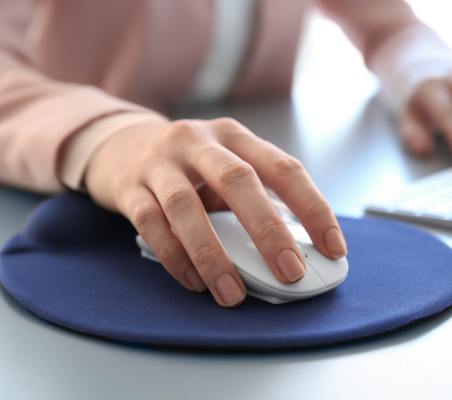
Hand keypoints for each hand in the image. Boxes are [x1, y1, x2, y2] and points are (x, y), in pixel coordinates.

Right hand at [84, 118, 347, 306]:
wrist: (118, 146)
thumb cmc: (187, 165)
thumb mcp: (223, 168)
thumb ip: (254, 198)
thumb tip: (292, 248)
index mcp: (234, 136)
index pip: (283, 168)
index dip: (312, 208)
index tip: (333, 247)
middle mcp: (198, 142)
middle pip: (239, 181)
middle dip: (268, 230)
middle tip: (290, 272)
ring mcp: (160, 162)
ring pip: (186, 207)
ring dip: (213, 254)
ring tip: (233, 292)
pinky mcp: (129, 187)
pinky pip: (152, 225)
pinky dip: (174, 257)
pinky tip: (194, 281)